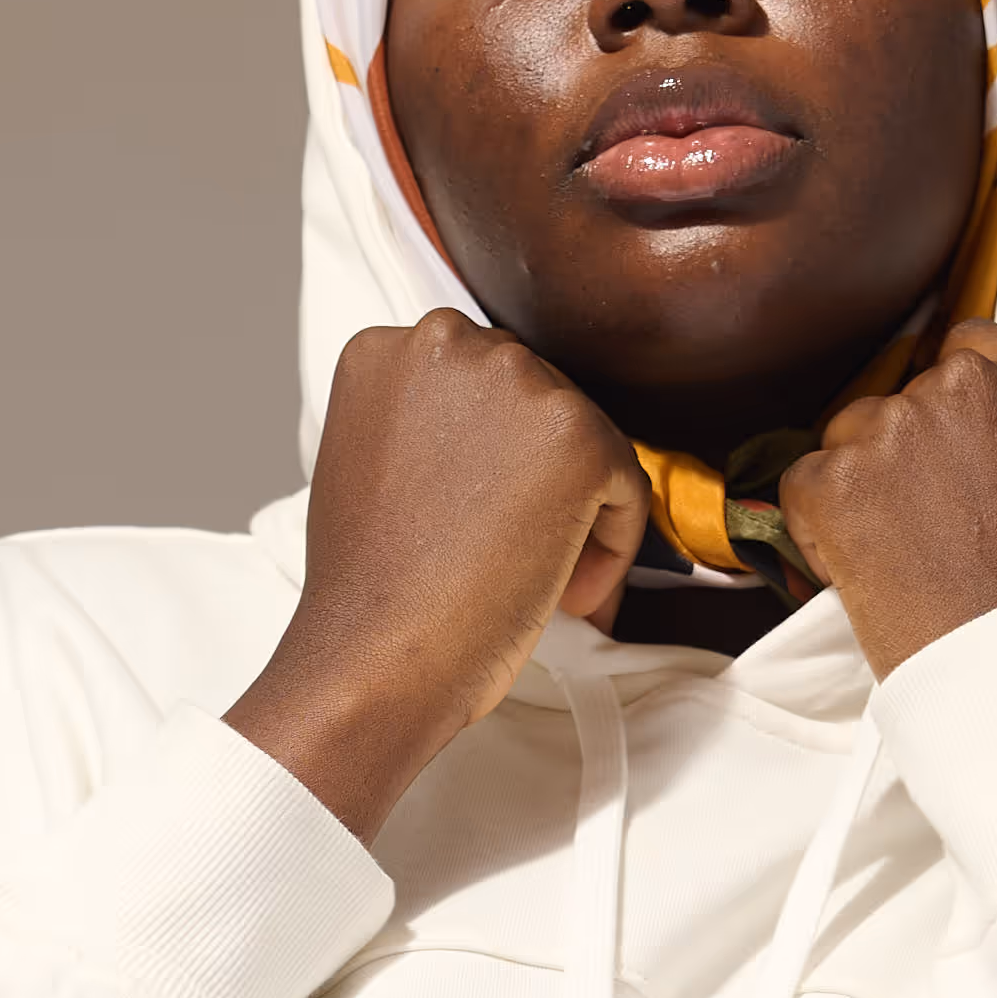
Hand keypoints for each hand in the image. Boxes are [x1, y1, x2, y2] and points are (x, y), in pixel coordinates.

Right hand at [229, 315, 650, 838]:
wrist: (376, 655)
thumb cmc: (368, 588)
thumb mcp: (369, 465)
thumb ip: (423, 426)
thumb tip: (499, 441)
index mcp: (387, 348)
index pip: (478, 383)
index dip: (492, 458)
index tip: (482, 517)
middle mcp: (449, 342)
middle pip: (537, 400)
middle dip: (536, 478)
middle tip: (512, 555)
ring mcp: (516, 382)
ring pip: (586, 438)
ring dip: (576, 511)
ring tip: (537, 580)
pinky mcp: (577, 434)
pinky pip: (628, 483)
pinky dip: (613, 542)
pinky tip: (567, 592)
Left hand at [775, 323, 996, 671]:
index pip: (966, 346)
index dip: (946, 402)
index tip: (945, 442)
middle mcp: (967, 387)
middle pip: (901, 395)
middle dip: (903, 451)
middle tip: (927, 522)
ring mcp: (895, 427)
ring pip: (847, 436)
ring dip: (860, 487)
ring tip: (903, 555)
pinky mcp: (836, 478)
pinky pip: (801, 485)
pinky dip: (816, 527)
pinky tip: (865, 570)